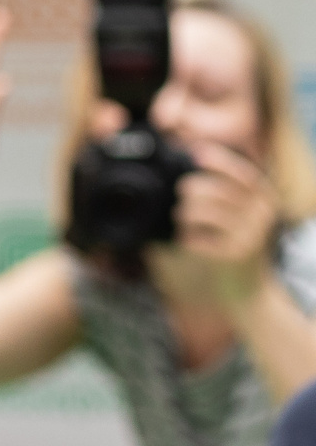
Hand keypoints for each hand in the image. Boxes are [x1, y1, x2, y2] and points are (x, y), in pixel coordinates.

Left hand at [164, 140, 281, 302]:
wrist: (249, 291)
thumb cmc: (236, 248)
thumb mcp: (241, 219)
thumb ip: (227, 197)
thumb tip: (194, 173)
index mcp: (264, 200)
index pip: (242, 174)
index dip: (219, 161)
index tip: (196, 153)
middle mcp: (261, 214)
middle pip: (218, 191)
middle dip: (192, 190)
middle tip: (182, 196)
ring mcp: (249, 235)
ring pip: (204, 213)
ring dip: (185, 214)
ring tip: (182, 219)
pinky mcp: (234, 255)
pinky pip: (198, 238)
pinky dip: (187, 238)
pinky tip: (187, 241)